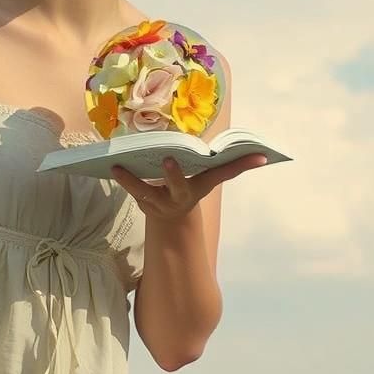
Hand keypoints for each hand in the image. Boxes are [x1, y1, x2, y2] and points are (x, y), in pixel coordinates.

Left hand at [111, 153, 267, 219]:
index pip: (223, 175)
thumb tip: (262, 156)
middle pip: (178, 186)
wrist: (172, 219)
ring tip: (118, 166)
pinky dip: (122, 178)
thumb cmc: (191, 189)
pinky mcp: (142, 201)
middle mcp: (181, 196)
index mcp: (200, 187)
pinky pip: (130, 188)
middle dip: (174, 175)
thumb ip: (231, 166)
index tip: (259, 154)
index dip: (241, 165)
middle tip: (169, 159)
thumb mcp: (209, 179)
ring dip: (131, 181)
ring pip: (144, 191)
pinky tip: (111, 164)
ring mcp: (160, 201)